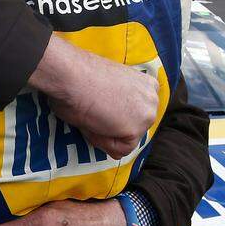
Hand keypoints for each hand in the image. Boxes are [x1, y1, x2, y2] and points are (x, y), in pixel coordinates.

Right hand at [31, 36, 157, 158]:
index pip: (135, 114)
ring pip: (126, 140)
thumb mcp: (109, 86)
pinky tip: (94, 122)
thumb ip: (121, 102)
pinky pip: (119, 150)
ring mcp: (147, 114)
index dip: (113, 115)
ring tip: (94, 115)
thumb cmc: (81, 76)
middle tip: (94, 112)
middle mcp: (153, 98)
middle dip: (112, 127)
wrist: (71, 75)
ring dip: (106, 134)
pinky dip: (102, 141)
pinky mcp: (137, 129)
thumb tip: (115, 122)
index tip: (100, 105)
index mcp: (147, 85)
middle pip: (133, 128)